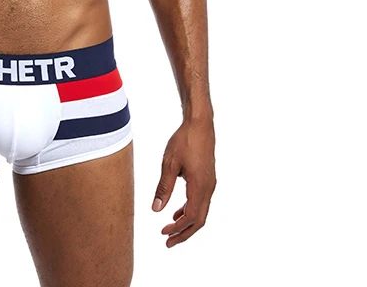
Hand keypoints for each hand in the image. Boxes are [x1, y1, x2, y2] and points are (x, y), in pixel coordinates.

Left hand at [152, 117, 215, 247]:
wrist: (200, 124)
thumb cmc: (184, 140)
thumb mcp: (169, 163)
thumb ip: (164, 187)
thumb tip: (156, 209)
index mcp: (200, 186)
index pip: (190, 217)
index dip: (177, 228)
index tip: (163, 233)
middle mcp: (208, 188)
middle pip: (199, 220)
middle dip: (184, 233)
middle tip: (168, 242)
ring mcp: (210, 184)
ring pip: (201, 212)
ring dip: (187, 223)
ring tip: (171, 229)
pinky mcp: (208, 178)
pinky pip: (201, 201)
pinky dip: (190, 210)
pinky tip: (178, 211)